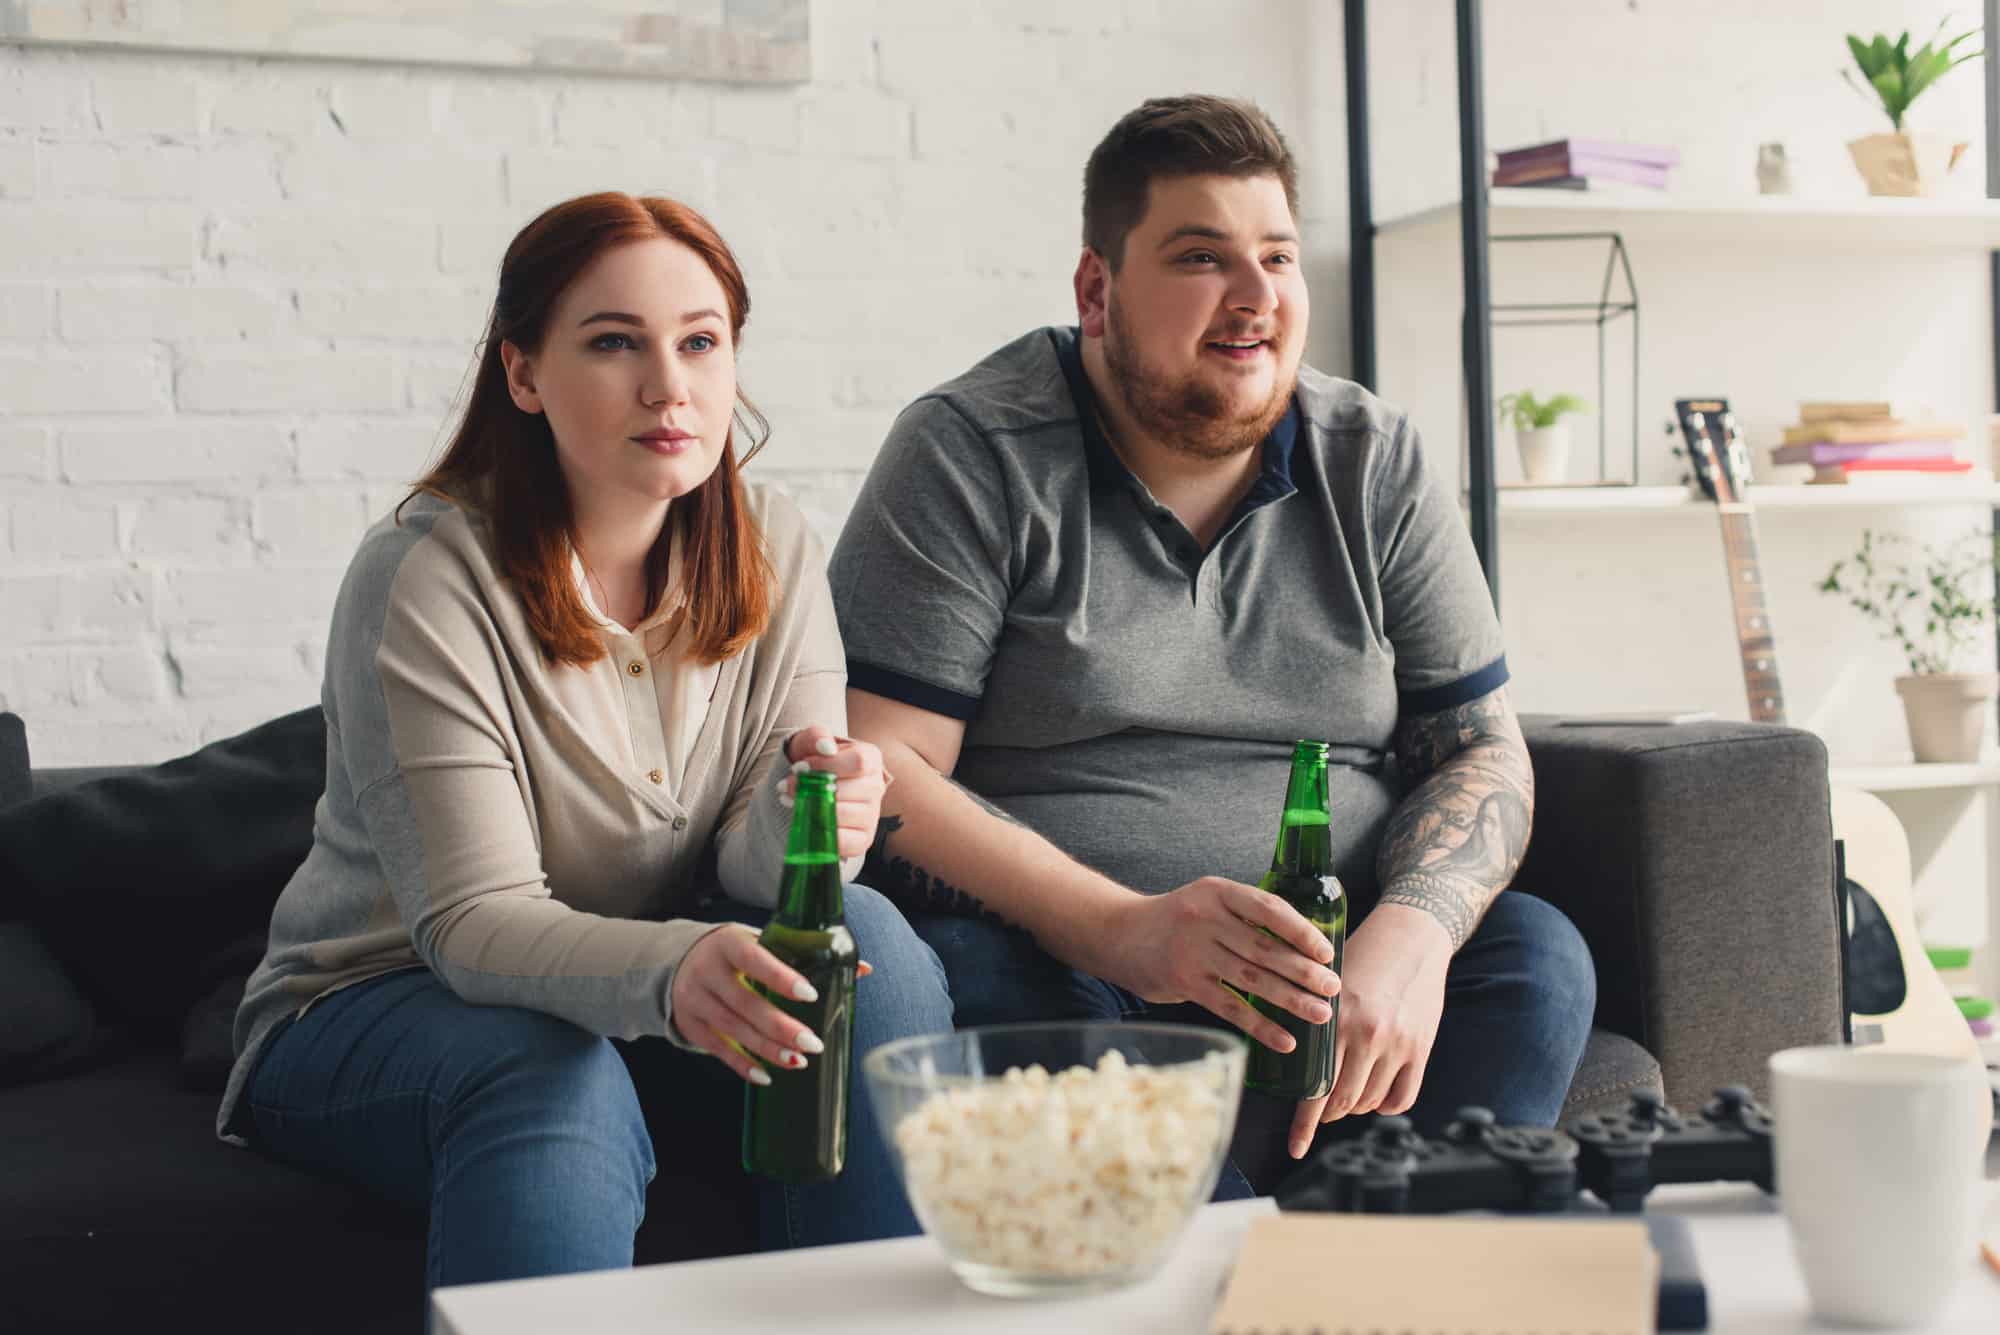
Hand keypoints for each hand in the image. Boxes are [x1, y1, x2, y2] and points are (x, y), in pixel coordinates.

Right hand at [670, 923, 872, 1084]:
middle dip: (780, 1026)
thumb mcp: (760, 943)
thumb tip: (862, 970)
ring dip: (767, 1048)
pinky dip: (742, 1064)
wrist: (678, 960)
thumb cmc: (734, 953)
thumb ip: (805, 955)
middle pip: (745, 1003)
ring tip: (797, 1061)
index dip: (781, 978)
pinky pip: (716, 1049)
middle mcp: (707, 970)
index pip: (755, 959)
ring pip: (733, 1029)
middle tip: (813, 1043)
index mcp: (728, 943)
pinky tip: (765, 1075)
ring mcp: (694, 999)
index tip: (810, 995)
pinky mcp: (689, 1023)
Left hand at [782, 725, 887, 858]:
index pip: (858, 762)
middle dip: (814, 790)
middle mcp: (876, 787)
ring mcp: (872, 816)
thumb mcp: (809, 743)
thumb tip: (826, 747)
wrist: (807, 789)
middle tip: (786, 786)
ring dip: (812, 811)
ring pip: (845, 816)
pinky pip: (847, 843)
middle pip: (852, 790)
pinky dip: (822, 834)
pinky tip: (806, 822)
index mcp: (870, 759)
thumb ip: (816, 736)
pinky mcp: (863, 839)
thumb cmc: (811, 762)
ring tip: (790, 801)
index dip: (826, 766)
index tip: (799, 767)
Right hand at [1100, 876, 1340, 1053]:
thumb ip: (1243, 915)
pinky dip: (1261, 1026)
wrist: (1120, 933)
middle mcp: (1205, 919)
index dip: (1302, 931)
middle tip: (1333, 988)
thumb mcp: (1207, 900)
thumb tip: (1300, 944)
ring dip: (1291, 1000)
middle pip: (1265, 948)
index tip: (1326, 952)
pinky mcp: (1184, 983)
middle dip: (1304, 971)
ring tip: (1320, 1014)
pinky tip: (1284, 1039)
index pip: (1269, 909)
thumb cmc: (1176, 919)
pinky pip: (1230, 1008)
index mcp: (1218, 892)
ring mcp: (1192, 952)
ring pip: (1253, 979)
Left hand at [1286, 903, 1450, 1156]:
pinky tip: (1377, 1094)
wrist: (1412, 935)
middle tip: (1325, 1107)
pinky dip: (1386, 1104)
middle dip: (1331, 1112)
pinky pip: (1403, 1097)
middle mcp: (1367, 1035)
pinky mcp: (1421, 1047)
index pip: (1316, 1085)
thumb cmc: (1362, 956)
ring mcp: (1397, 1044)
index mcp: (1336, 1019)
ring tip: (1350, 1091)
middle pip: (1343, 1101)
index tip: (1295, 1149)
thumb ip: (1317, 1023)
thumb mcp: (1329, 985)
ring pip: (1370, 1101)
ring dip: (1356, 1106)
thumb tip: (1298, 1065)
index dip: (1305, 1124)